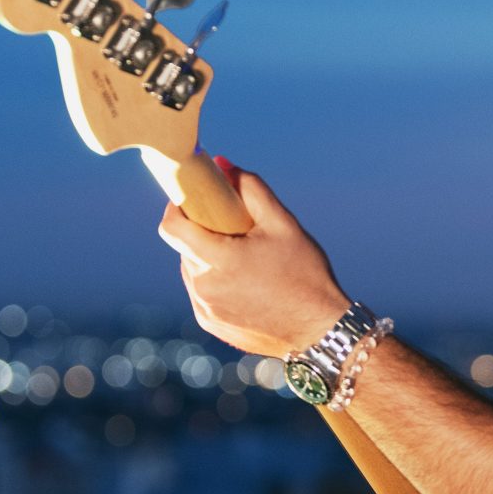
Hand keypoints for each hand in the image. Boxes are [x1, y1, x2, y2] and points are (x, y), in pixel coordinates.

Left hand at [157, 158, 349, 358]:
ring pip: (191, 270)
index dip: (176, 208)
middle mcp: (205, 288)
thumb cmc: (305, 274)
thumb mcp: (283, 224)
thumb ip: (251, 189)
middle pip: (185, 247)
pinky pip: (201, 292)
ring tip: (243, 259)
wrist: (319, 329)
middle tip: (232, 230)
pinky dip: (214, 281)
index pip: (172, 227)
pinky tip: (244, 282)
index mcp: (220, 260)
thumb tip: (222, 164)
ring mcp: (206, 309)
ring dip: (207, 257)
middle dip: (202, 232)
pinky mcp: (211, 324)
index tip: (191, 200)